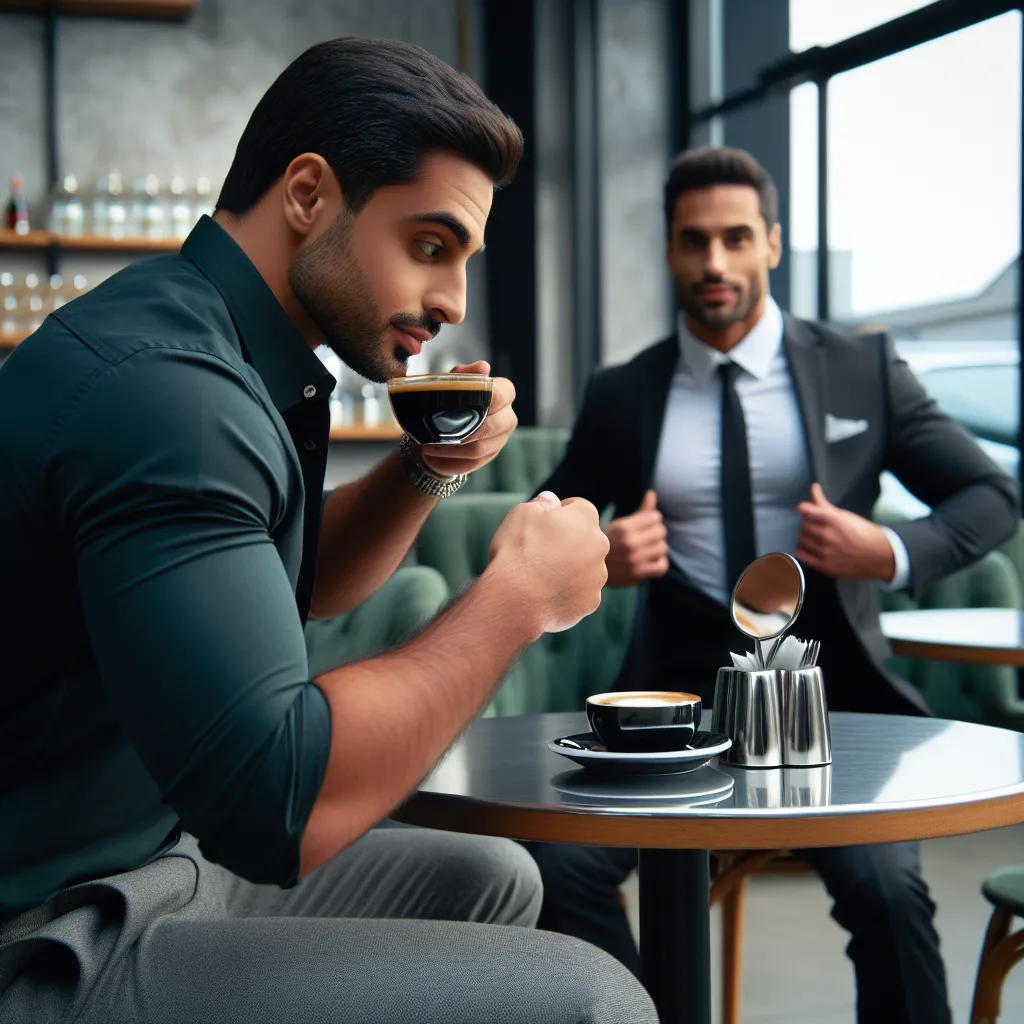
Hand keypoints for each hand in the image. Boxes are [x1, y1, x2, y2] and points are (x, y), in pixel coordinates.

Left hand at [416, 361, 516, 477]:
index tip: (459, 406)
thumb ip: (465, 374)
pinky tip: (433, 460)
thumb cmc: (453, 398)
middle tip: (434, 436)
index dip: (483, 401)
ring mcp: (501, 439)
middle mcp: (507, 417)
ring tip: (428, 449)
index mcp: (504, 393)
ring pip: (479, 450)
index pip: (500, 395)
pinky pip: (472, 465)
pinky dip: (450, 464)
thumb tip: (483, 367)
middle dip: (461, 433)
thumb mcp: (454, 382)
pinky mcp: (490, 456)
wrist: (448, 423)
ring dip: (450, 452)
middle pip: (491, 427)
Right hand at [487, 491, 609, 633]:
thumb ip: (542, 502)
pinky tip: (546, 594)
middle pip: (585, 538)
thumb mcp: (522, 513)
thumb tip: (552, 500)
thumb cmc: (518, 551)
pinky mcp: (591, 601)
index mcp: (585, 517)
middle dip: (568, 541)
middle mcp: (600, 544)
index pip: (578, 507)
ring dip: (570, 567)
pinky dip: (568, 592)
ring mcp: (598, 575)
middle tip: (540, 551)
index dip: (559, 514)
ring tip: (541, 576)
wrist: (516, 600)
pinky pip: (581, 592)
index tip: (541, 526)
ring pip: (585, 566)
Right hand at [604, 490, 669, 586]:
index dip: (653, 519)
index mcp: (623, 527)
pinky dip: (661, 563)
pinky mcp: (637, 574)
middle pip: (661, 531)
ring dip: (658, 548)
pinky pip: (661, 567)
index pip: (655, 517)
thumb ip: (640, 511)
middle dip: (656, 532)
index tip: (647, 525)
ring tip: (649, 548)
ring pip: (663, 548)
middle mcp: (629, 542)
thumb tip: (652, 493)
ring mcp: (633, 559)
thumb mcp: (620, 525)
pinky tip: (653, 560)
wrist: (589, 568)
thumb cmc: (608, 542)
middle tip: (647, 537)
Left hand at [796, 483, 895, 581]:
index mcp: (834, 520)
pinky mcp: (824, 566)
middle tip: (815, 526)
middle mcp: (828, 536)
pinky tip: (810, 549)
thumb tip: (813, 488)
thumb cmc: (864, 533)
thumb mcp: (845, 515)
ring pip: (801, 540)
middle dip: (807, 524)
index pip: (805, 510)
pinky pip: (801, 555)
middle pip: (803, 526)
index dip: (804, 509)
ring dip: (805, 537)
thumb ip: (824, 503)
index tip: (806, 510)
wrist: (880, 556)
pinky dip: (802, 550)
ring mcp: (825, 552)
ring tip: (814, 538)